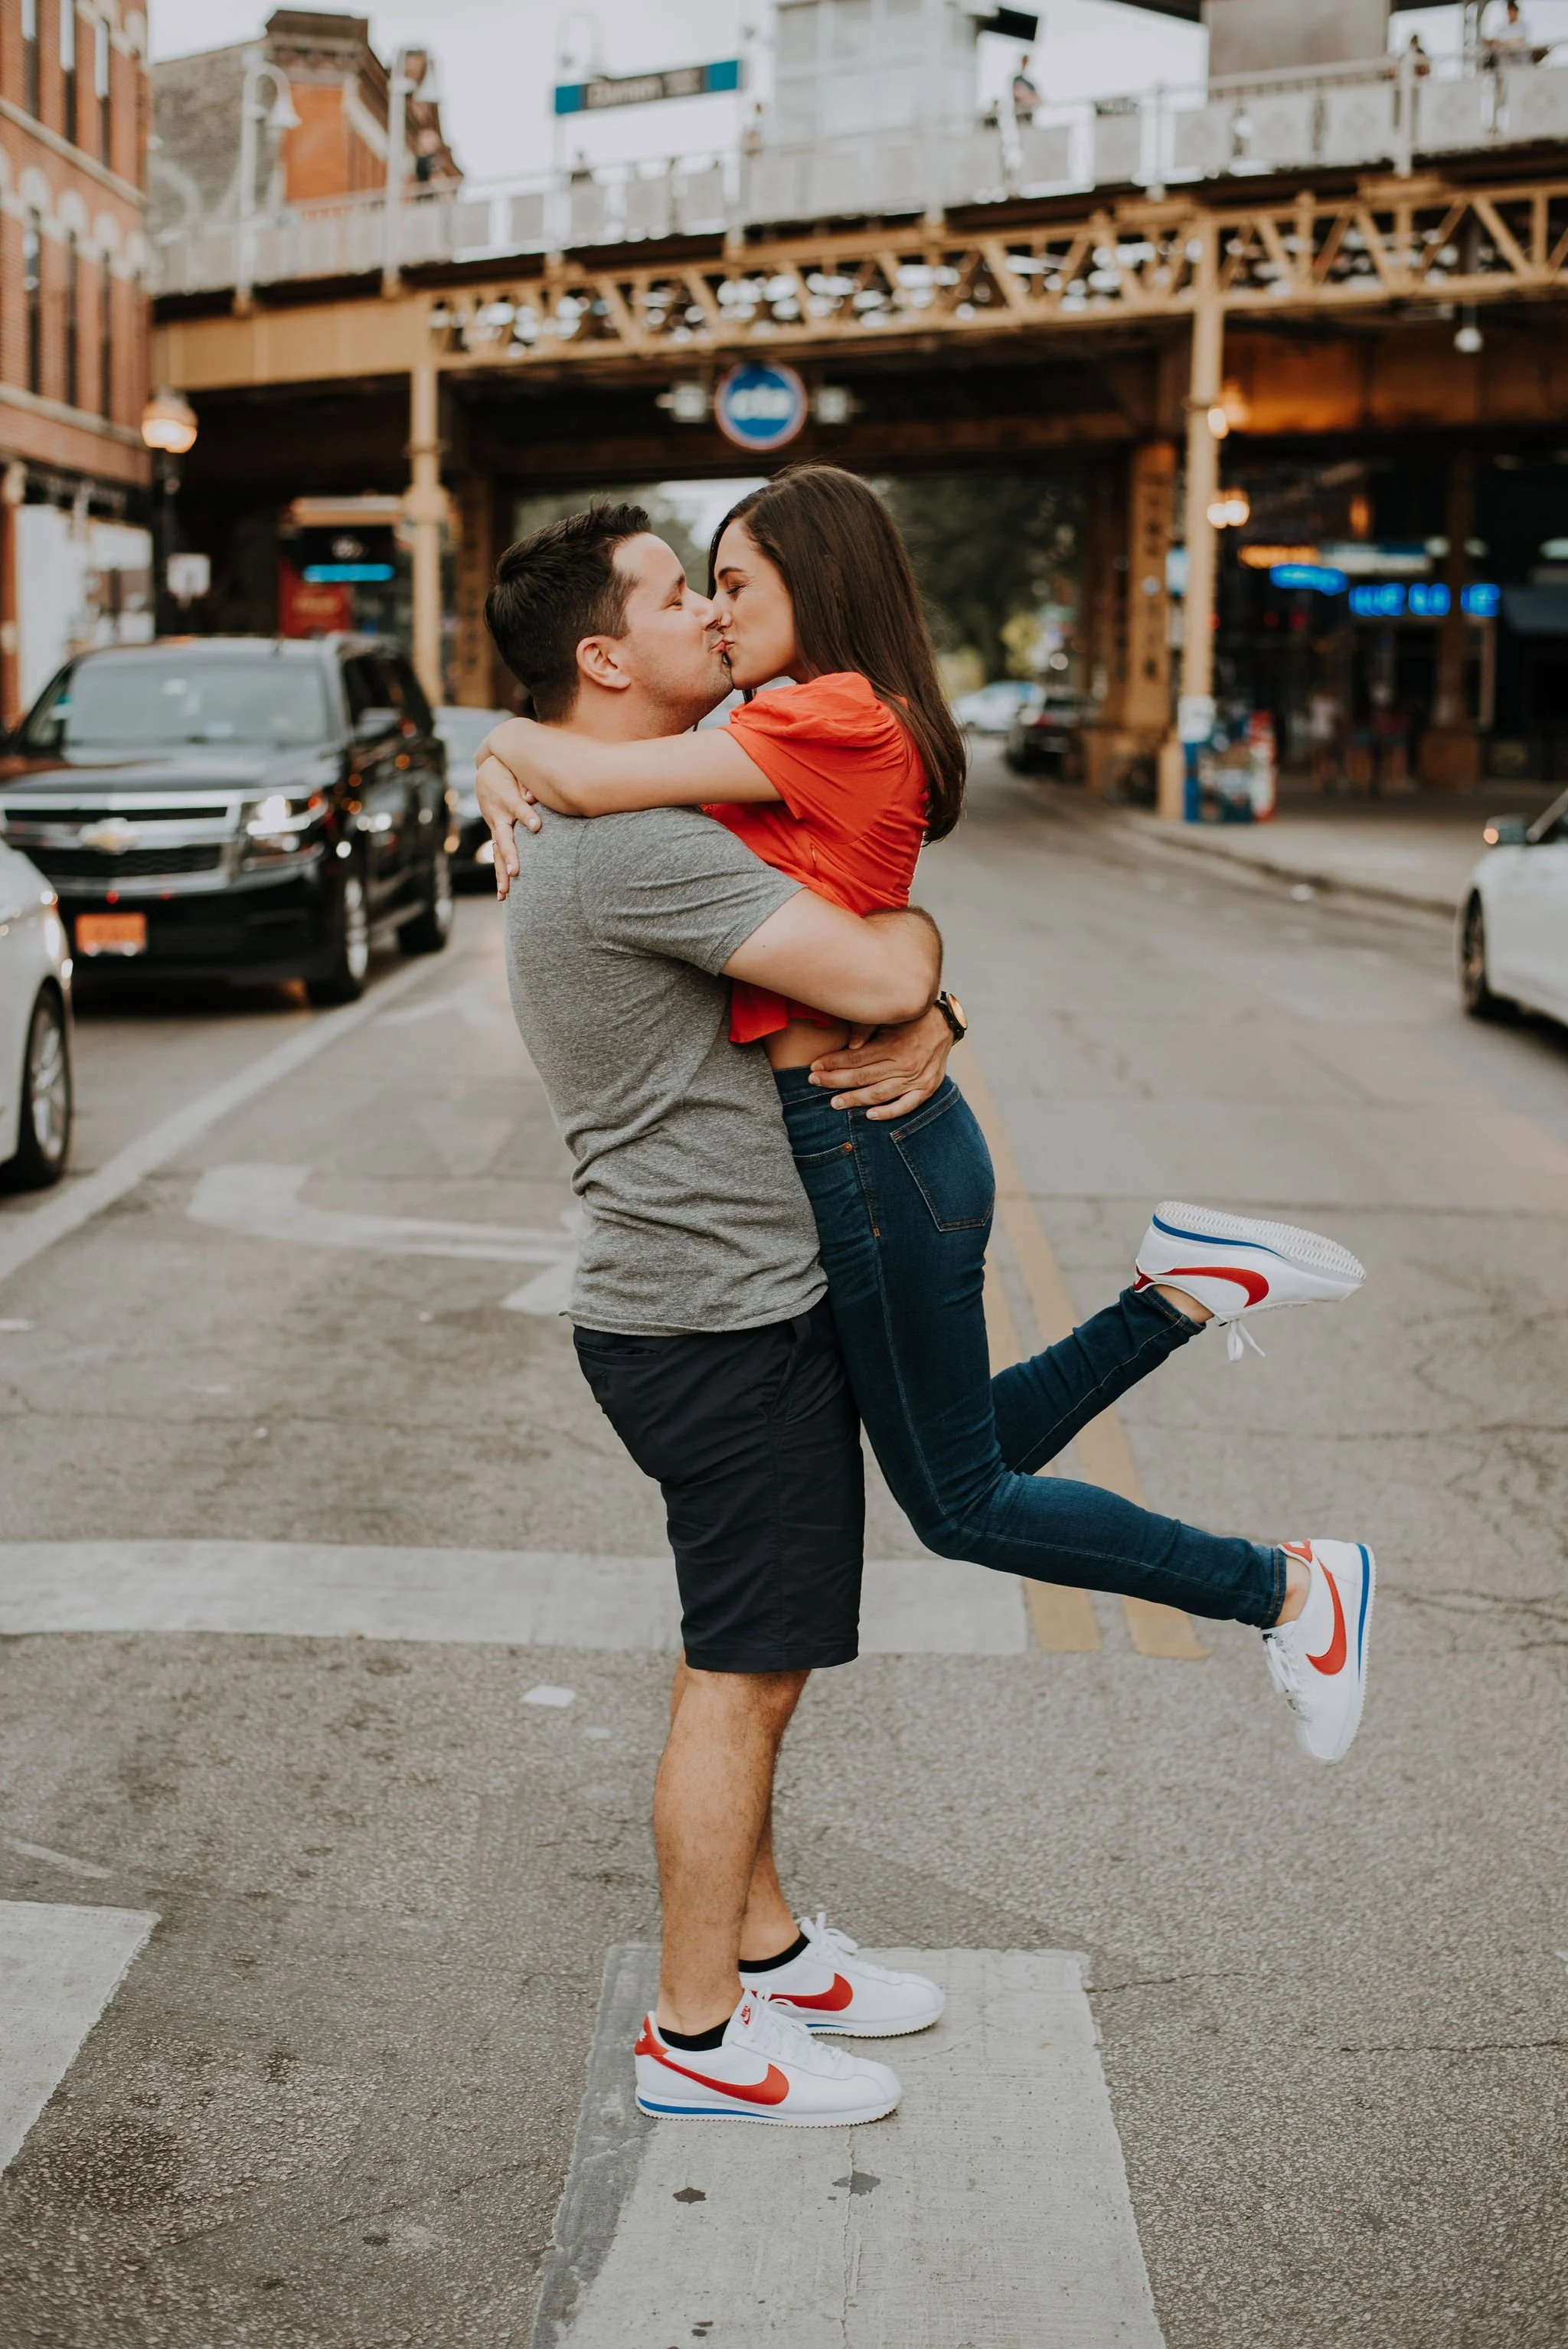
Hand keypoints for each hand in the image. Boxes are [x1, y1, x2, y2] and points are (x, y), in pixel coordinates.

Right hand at [475, 755, 537, 899]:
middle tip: (515, 872)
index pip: (518, 808)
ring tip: (504, 894)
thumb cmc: (508, 770)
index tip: (537, 827)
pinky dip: (500, 874)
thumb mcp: (516, 770)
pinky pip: (498, 856)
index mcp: (506, 797)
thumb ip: (526, 784)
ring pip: (498, 852)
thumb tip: (533, 797)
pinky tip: (504, 895)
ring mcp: (495, 826)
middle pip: (505, 838)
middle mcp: (498, 815)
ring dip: (501, 873)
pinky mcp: (496, 833)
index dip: (527, 816)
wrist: (487, 772)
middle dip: (510, 855)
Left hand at [807, 1003, 955, 1120]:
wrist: (945, 1023)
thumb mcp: (889, 1016)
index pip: (856, 1058)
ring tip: (834, 1103)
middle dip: (835, 1080)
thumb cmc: (911, 1018)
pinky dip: (888, 1112)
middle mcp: (904, 1064)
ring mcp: (916, 1079)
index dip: (833, 1063)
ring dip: (855, 1100)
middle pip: (863, 1077)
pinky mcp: (926, 1089)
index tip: (815, 1066)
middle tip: (814, 1082)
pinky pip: (906, 1106)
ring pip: (879, 1094)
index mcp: (893, 1045)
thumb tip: (850, 1045)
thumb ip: (868, 1027)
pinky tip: (869, 1115)